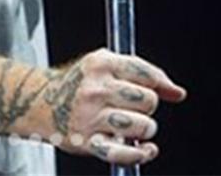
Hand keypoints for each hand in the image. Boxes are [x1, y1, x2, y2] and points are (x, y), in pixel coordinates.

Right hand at [43, 48, 186, 165]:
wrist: (41, 103)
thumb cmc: (80, 84)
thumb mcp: (106, 66)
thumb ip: (143, 73)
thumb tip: (178, 93)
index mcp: (102, 64)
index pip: (147, 74)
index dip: (162, 85)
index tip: (167, 92)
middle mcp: (96, 89)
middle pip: (148, 100)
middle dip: (149, 107)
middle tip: (136, 109)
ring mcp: (91, 117)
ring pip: (142, 126)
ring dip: (145, 129)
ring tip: (135, 127)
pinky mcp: (88, 142)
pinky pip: (124, 154)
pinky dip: (139, 155)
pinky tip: (143, 150)